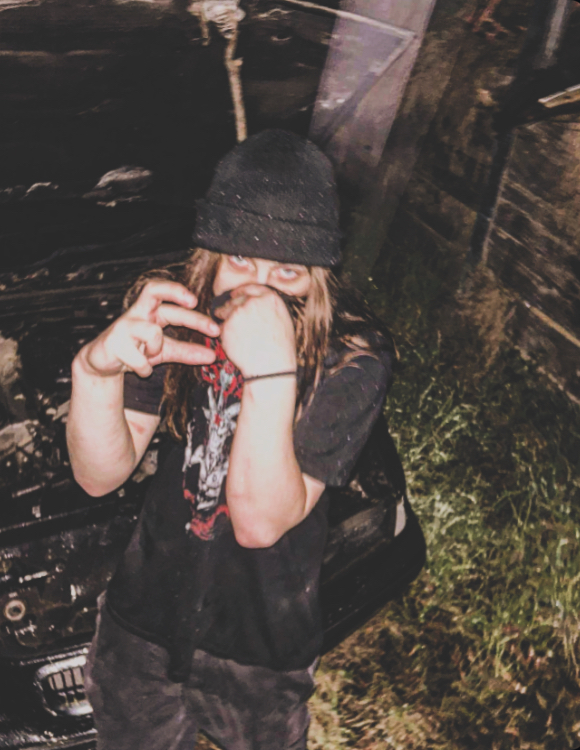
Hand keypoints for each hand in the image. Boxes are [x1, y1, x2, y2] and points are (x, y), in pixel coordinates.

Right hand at [80, 280, 219, 377]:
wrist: (102, 363)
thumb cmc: (135, 350)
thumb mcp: (164, 351)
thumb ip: (186, 351)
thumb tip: (212, 356)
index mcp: (150, 311)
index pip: (165, 295)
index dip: (180, 293)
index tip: (197, 301)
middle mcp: (137, 314)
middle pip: (158, 297)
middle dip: (187, 310)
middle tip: (207, 321)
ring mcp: (124, 327)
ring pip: (152, 331)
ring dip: (156, 348)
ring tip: (150, 356)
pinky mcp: (113, 343)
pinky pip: (139, 357)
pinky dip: (143, 367)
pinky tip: (140, 369)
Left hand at [218, 284, 296, 377]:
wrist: (271, 367)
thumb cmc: (280, 349)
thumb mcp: (283, 321)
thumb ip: (269, 308)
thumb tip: (258, 303)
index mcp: (270, 298)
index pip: (251, 288)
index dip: (241, 291)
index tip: (235, 295)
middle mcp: (253, 301)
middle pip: (235, 298)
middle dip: (230, 305)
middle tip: (226, 312)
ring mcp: (238, 312)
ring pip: (224, 310)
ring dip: (223, 317)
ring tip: (230, 330)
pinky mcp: (226, 326)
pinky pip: (220, 327)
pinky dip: (223, 333)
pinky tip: (233, 343)